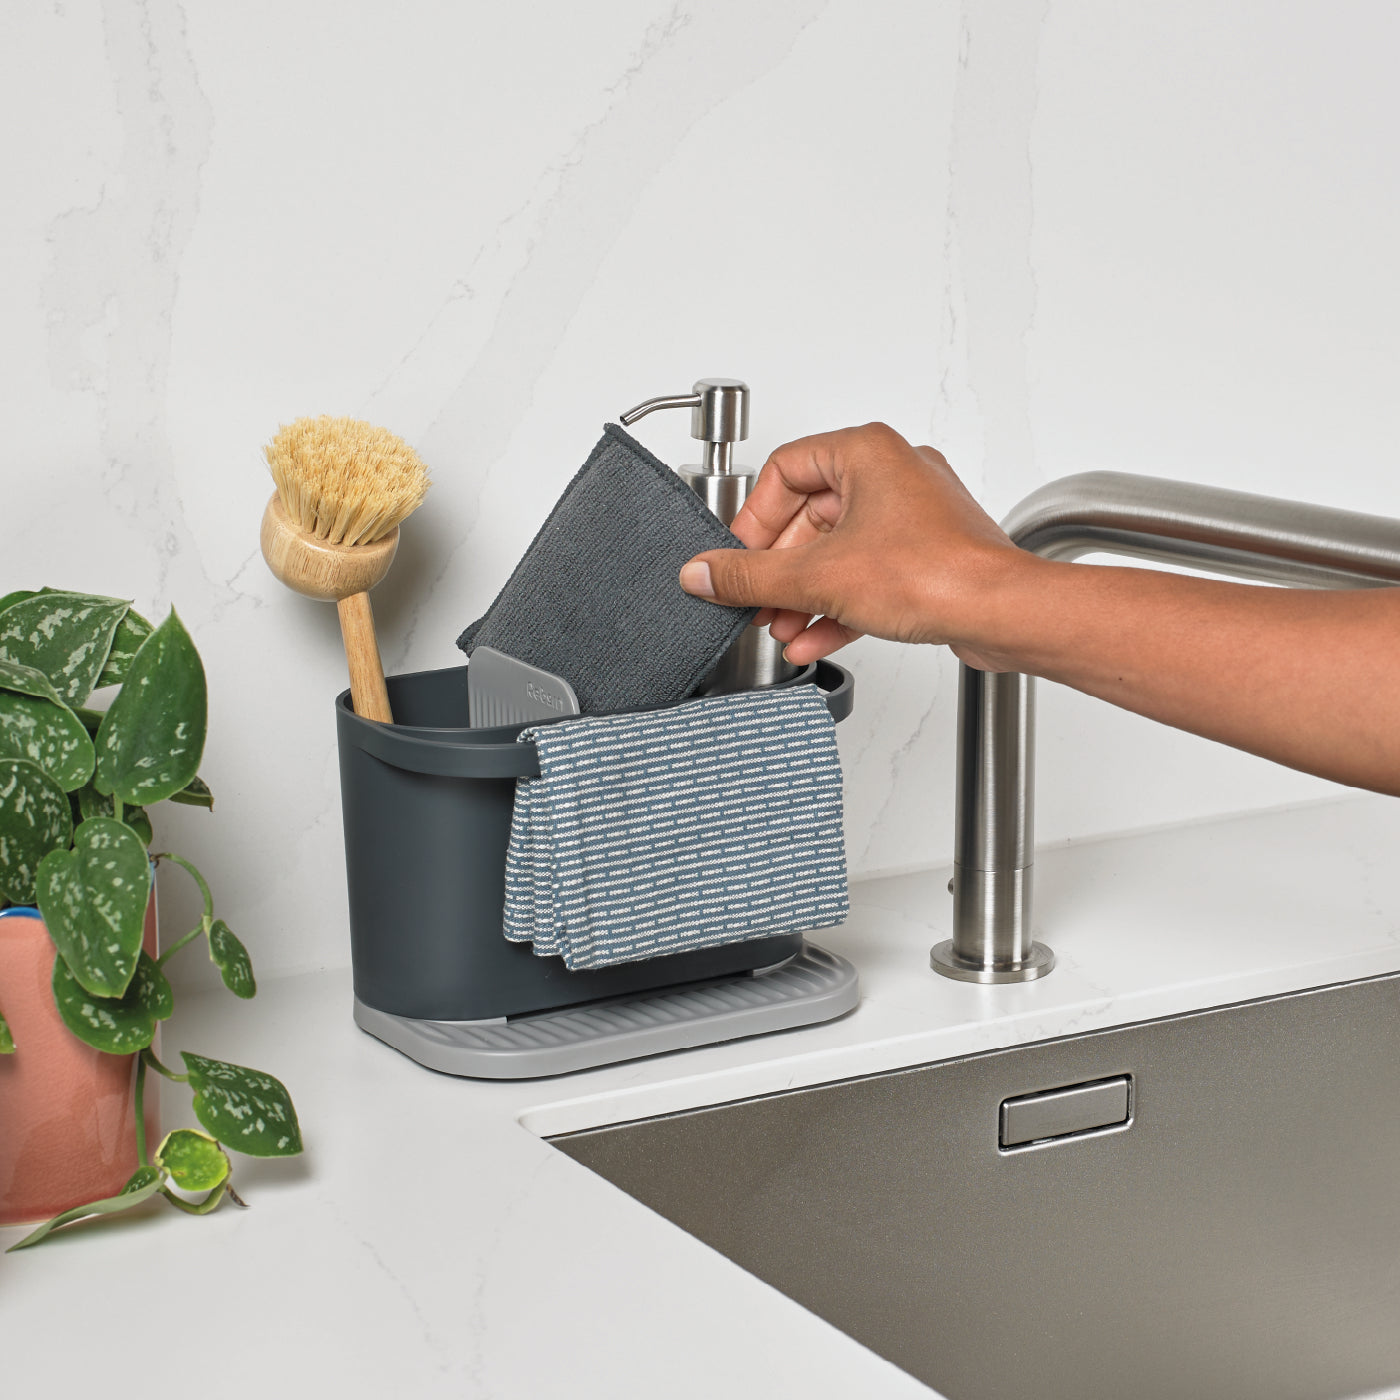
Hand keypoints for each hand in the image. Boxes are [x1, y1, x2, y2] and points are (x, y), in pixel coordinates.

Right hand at [679, 423, 1027, 667]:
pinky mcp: (926, 557)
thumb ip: (749, 577)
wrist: (1000, 614)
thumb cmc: (937, 574)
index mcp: (866, 452)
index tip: (737, 558)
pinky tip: (813, 636)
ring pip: (837, 551)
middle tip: (754, 599)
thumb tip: (703, 574)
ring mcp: (912, 517)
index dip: (752, 520)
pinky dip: (837, 605)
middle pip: (808, 517)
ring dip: (803, 594)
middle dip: (778, 569)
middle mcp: (892, 475)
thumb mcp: (817, 576)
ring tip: (780, 625)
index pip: (783, 471)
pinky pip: (865, 575)